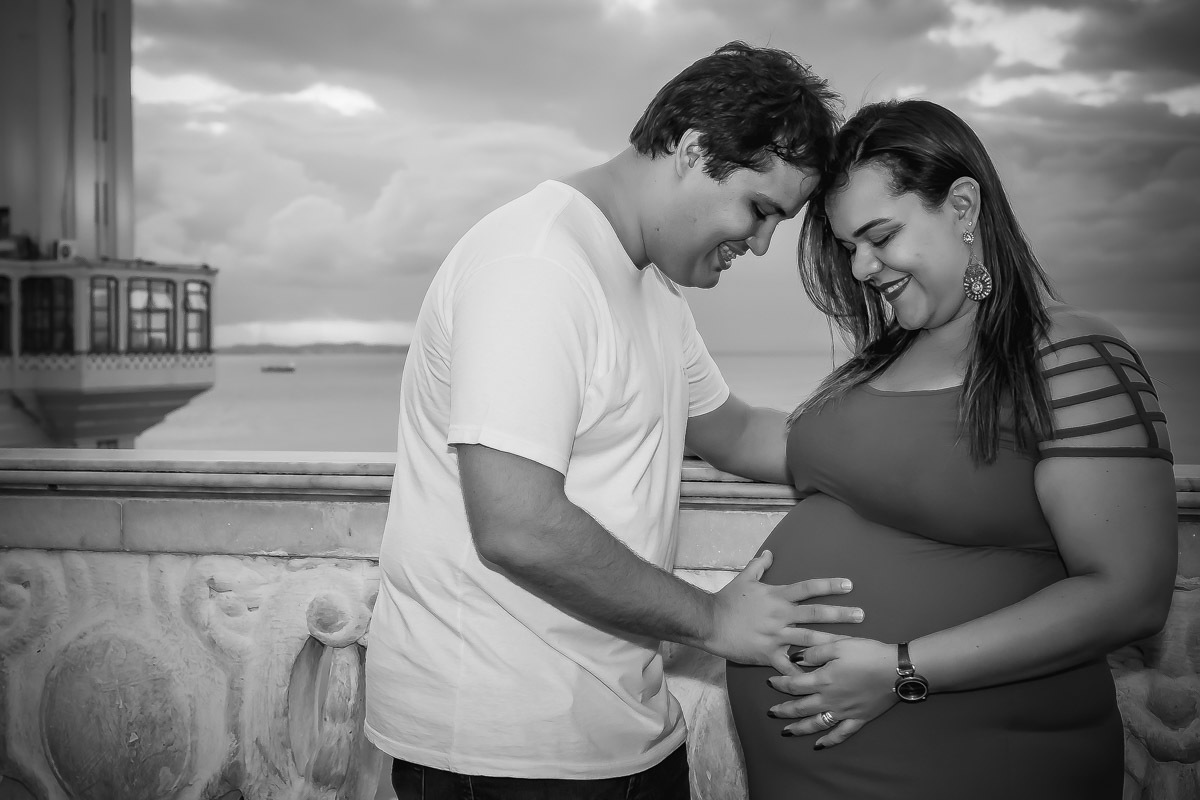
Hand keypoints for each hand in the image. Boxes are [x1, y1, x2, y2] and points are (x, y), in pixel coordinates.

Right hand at [705, 550, 862, 675]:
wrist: (709, 622)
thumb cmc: (727, 600)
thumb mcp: (744, 579)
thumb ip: (759, 566)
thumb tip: (769, 553)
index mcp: (777, 596)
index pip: (808, 587)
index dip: (830, 585)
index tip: (849, 584)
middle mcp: (781, 615)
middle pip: (816, 614)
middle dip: (841, 614)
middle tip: (862, 615)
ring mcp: (776, 636)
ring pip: (809, 640)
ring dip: (832, 642)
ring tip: (851, 647)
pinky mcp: (769, 655)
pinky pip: (790, 666)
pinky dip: (804, 673)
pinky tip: (820, 680)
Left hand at [766, 638, 897, 747]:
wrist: (896, 669)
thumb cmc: (867, 653)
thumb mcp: (838, 644)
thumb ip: (814, 652)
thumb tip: (794, 659)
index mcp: (823, 680)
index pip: (794, 684)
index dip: (780, 684)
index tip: (770, 682)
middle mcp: (830, 699)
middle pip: (800, 707)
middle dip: (784, 710)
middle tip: (771, 712)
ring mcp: (844, 712)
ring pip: (816, 723)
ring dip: (799, 728)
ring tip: (786, 732)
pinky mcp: (859, 719)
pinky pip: (841, 734)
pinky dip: (829, 741)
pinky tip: (819, 746)